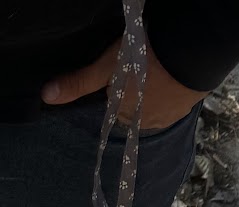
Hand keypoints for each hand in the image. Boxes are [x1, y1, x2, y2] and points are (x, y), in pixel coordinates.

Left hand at [42, 37, 204, 128]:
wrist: (192, 51)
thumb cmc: (143, 58)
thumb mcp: (106, 66)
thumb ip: (79, 82)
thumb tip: (46, 96)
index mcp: (123, 115)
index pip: (113, 107)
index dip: (116, 88)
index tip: (121, 72)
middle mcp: (145, 123)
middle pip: (133, 107)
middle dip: (134, 91)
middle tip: (139, 65)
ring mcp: (170, 115)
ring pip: (155, 104)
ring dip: (155, 91)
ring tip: (157, 69)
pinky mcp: (189, 105)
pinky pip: (175, 100)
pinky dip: (173, 89)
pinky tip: (173, 74)